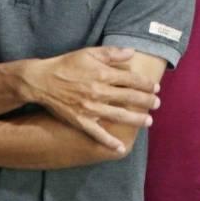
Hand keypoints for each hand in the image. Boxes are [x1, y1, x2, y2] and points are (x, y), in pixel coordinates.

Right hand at [20, 47, 157, 152]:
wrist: (41, 81)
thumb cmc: (66, 65)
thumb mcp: (88, 53)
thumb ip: (111, 53)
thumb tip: (131, 52)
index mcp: (102, 74)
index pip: (131, 80)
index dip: (146, 84)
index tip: (155, 87)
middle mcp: (99, 92)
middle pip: (129, 98)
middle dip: (146, 101)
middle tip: (157, 104)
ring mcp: (90, 108)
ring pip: (119, 116)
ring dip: (136, 120)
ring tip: (149, 121)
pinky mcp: (81, 120)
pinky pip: (97, 133)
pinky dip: (109, 142)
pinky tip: (120, 148)